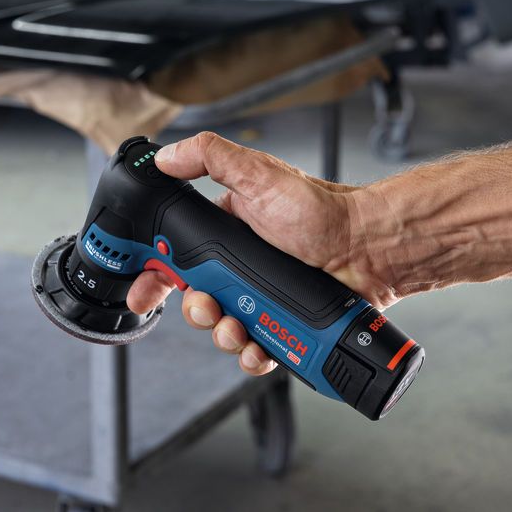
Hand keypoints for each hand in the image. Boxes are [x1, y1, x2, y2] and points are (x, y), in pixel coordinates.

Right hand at [126, 132, 395, 375]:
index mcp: (224, 233)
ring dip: (220, 334)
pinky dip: (249, 354)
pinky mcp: (280, 323)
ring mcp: (259, 297)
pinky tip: (257, 346)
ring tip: (237, 325)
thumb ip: (210, 158)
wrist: (370, 249)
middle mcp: (238, 267)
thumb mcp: (259, 175)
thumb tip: (164, 156)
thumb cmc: (321, 210)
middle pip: (194, 300)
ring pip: (220, 328)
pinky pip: (252, 349)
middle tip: (205, 304)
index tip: (141, 294)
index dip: (153, 277)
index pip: (175, 256)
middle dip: (193, 310)